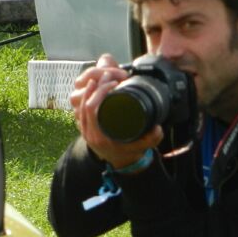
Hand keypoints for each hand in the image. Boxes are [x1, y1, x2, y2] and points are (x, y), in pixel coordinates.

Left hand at [70, 53, 163, 168]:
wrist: (121, 161)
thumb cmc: (131, 152)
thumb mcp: (144, 146)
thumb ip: (152, 138)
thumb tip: (157, 127)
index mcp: (99, 138)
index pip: (92, 109)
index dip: (100, 92)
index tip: (114, 83)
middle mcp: (88, 132)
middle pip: (84, 102)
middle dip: (97, 85)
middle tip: (111, 75)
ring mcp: (84, 128)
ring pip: (79, 102)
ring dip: (91, 86)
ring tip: (103, 75)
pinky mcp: (84, 122)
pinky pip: (80, 104)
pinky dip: (86, 92)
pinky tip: (92, 82)